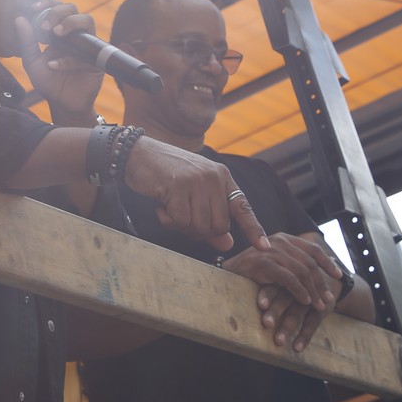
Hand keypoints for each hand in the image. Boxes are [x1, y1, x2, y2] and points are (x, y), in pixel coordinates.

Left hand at [16, 0, 103, 123]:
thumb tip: (19, 18)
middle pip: (73, 8)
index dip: (46, 2)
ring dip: (71, 23)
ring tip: (56, 34)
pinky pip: (85, 54)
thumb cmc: (48, 80)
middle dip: (58, 11)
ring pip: (87, 21)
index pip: (56, 6)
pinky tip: (53, 66)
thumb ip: (26, 42)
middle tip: (45, 25)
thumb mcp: (32, 61)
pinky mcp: (96, 61)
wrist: (62, 103)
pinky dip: (68, 60)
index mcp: (59, 30)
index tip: (32, 6)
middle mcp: (74, 34)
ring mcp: (87, 45)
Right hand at [122, 137, 271, 251]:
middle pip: (219, 226)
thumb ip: (210, 218)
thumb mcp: (192, 194)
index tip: (264, 247)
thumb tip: (227, 244)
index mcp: (222, 176)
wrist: (138, 154)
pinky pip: (180, 221)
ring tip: (169, 209)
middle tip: (181, 219)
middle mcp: (214, 177)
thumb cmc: (166, 175)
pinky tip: (160, 206)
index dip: (254, 229)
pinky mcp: (179, 186)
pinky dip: (168, 220)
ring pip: (200, 227)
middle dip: (200, 232)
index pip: (242, 206)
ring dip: (181, 226)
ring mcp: (197, 180)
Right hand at [221, 233, 341, 350]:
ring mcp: (271, 251)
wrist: (225, 274)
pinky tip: (305, 302)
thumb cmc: (250, 272)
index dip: (328, 262)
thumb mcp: (273, 262)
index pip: (312, 248)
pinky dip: (300, 291)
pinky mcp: (264, 264)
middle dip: (322, 283)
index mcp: (283, 238)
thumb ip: (291, 262)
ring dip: (313, 291)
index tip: (339, 276)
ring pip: (302, 272)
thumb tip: (316, 270)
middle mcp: (279, 241)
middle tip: (328, 300)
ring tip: (319, 305)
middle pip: (310, 262)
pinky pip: (289, 279)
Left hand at [249, 281, 331, 352]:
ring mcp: (310, 297)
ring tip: (278, 341)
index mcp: (283, 276)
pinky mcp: (322, 308)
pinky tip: (296, 348)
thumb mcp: (277, 278)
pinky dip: (305, 336)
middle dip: (276, 311)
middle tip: (266, 324)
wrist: (326, 279)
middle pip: (285, 297)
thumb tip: (222, 290)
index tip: (260, 305)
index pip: (274, 283)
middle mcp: (295, 286)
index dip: (267, 294)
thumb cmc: (290, 283)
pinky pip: (313, 323)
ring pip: (298, 312)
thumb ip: (254, 281)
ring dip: (288, 327)